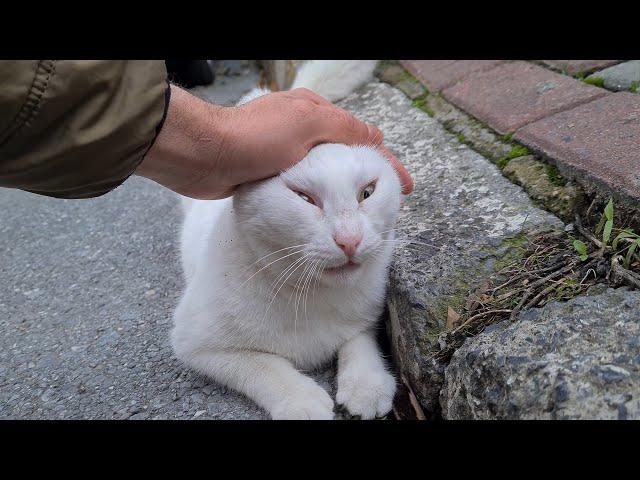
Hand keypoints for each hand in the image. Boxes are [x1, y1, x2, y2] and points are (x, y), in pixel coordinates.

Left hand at [137, 85, 412, 198]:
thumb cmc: (254, 137)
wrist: (204, 156)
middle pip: (346, 156)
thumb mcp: (306, 123)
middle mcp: (301, 129)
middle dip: (370, 180)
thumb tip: (375, 136)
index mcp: (313, 111)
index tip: (404, 186)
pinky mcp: (269, 172)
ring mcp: (285, 151)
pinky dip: (324, 198)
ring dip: (348, 191)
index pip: (360, 138)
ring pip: (327, 173)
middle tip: (389, 206)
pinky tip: (331, 212)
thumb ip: (343, 128)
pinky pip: (307, 186)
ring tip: (366, 213)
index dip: (385, 162)